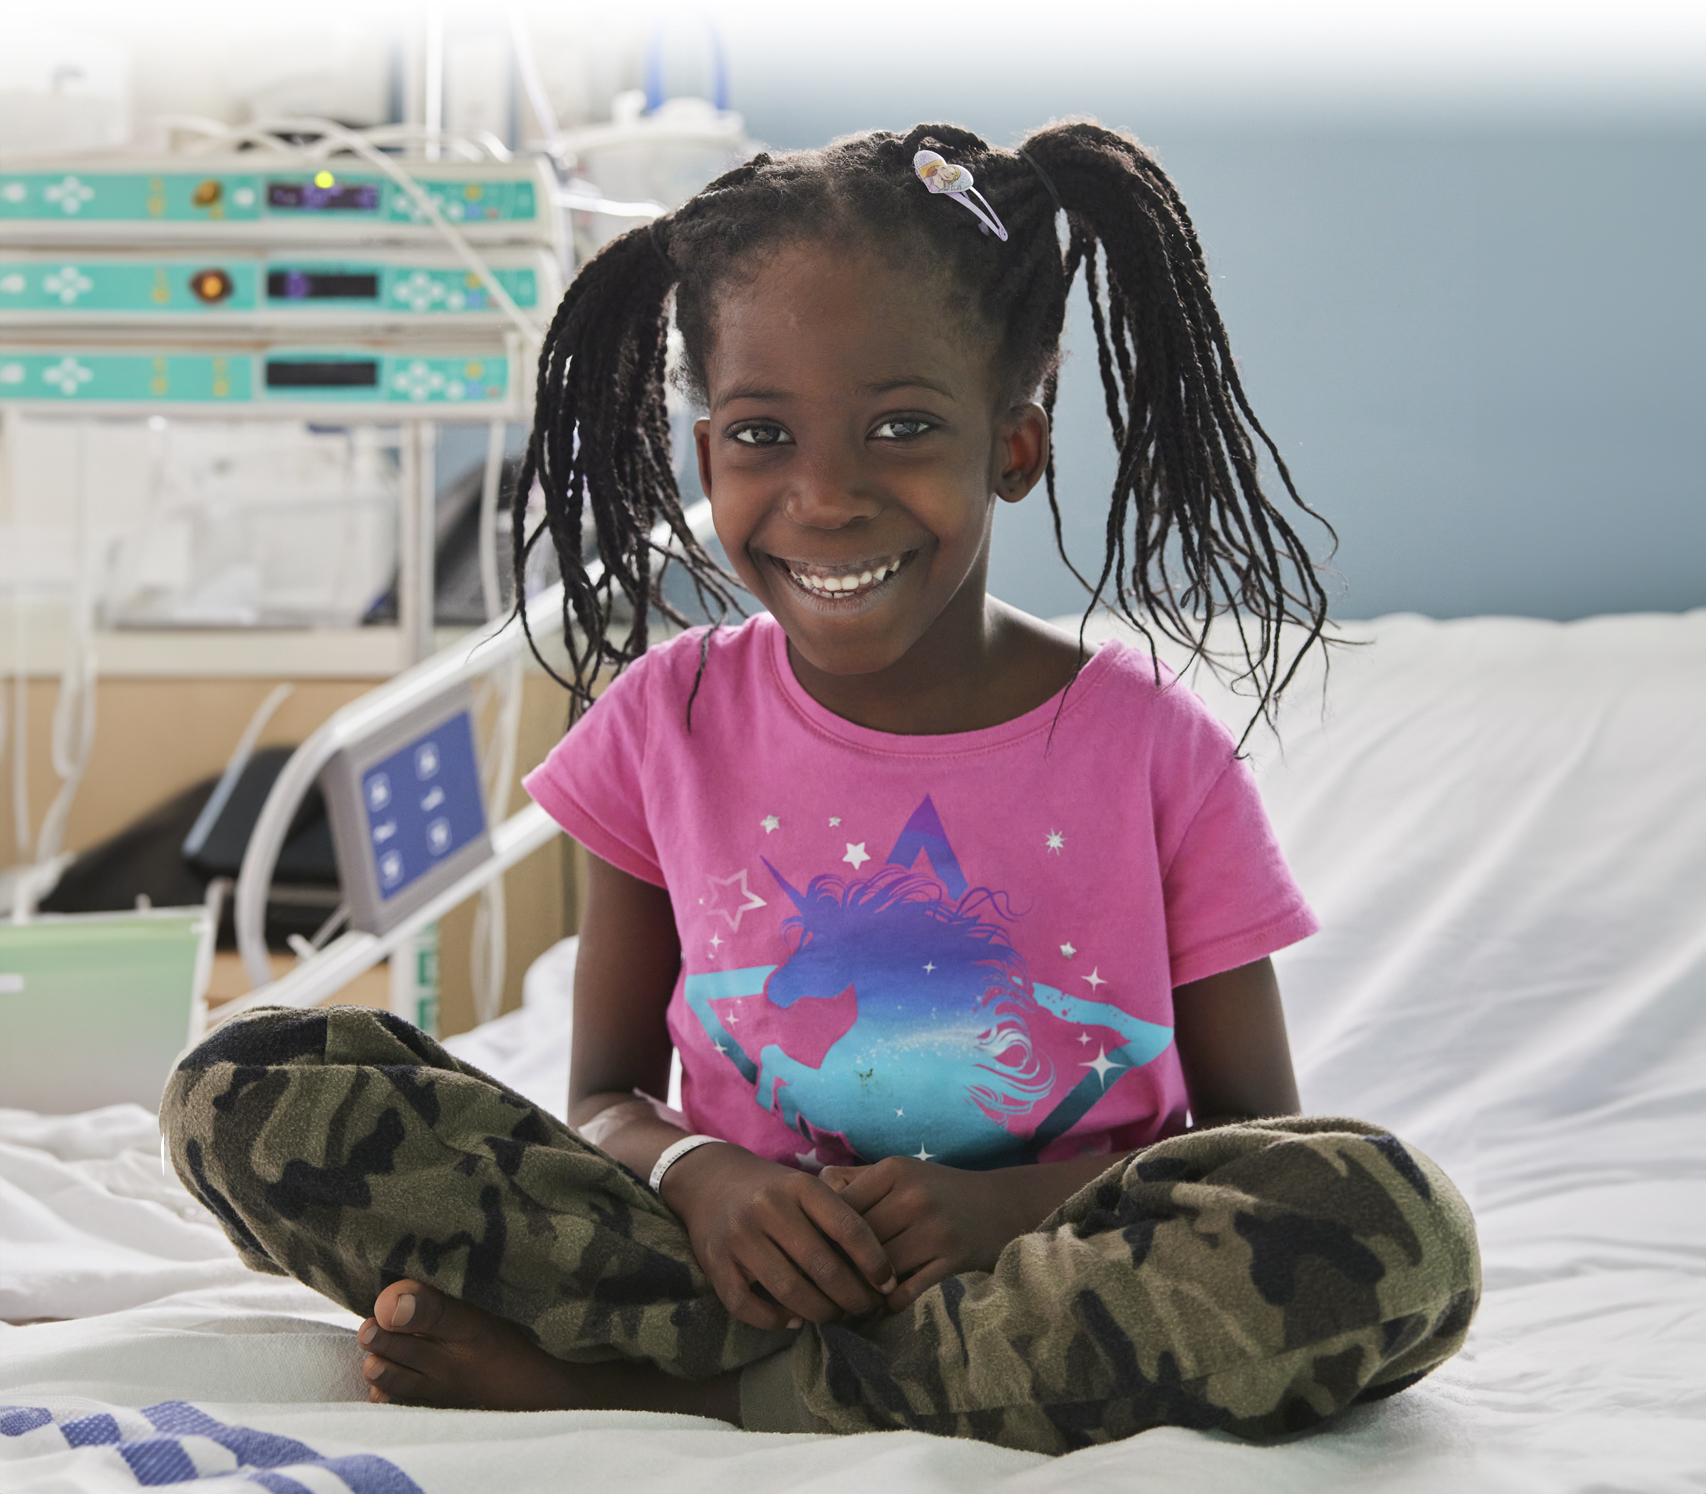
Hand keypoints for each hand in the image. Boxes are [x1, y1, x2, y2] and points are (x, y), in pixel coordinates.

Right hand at [661, 1144, 898, 1330]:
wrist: (709, 1179)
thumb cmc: (773, 1190)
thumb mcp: (806, 1188)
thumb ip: (837, 1218)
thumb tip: (878, 1272)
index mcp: (800, 1187)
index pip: (848, 1228)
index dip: (874, 1261)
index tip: (888, 1284)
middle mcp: (769, 1208)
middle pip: (823, 1267)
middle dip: (853, 1297)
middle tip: (866, 1309)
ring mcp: (739, 1236)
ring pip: (790, 1291)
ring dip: (820, 1313)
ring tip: (835, 1316)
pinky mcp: (715, 1263)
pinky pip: (748, 1306)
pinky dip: (776, 1321)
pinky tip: (794, 1321)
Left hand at [820, 1157, 1029, 1312]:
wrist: (1001, 1206)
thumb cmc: (940, 1190)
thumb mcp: (902, 1172)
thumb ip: (857, 1179)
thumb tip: (812, 1189)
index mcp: (894, 1170)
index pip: (842, 1207)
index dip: (824, 1233)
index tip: (814, 1251)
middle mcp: (914, 1196)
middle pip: (858, 1240)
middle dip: (840, 1264)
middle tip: (824, 1283)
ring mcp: (936, 1229)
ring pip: (879, 1267)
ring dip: (863, 1287)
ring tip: (850, 1297)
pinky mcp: (953, 1259)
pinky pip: (907, 1290)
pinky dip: (891, 1302)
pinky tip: (885, 1302)